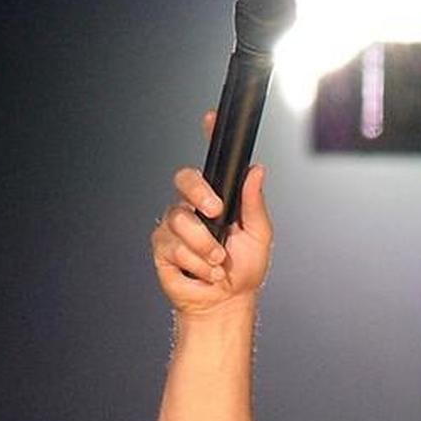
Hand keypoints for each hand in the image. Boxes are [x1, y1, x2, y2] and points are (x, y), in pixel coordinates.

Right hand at [151, 112, 272, 314]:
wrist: (226, 303)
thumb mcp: (258, 236)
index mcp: (217, 199)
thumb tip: (256, 170)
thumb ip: (254, 203)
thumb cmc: (244, 271)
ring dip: (205, 246)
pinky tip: (204, 272)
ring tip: (218, 263)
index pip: (211, 163)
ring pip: (181, 218)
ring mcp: (175, 225)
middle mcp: (194, 207)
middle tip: (216, 213)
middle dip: (199, 192)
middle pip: (184, 178)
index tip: (210, 117)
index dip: (208, 135)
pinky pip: (173, 244)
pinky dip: (195, 262)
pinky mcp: (162, 246)